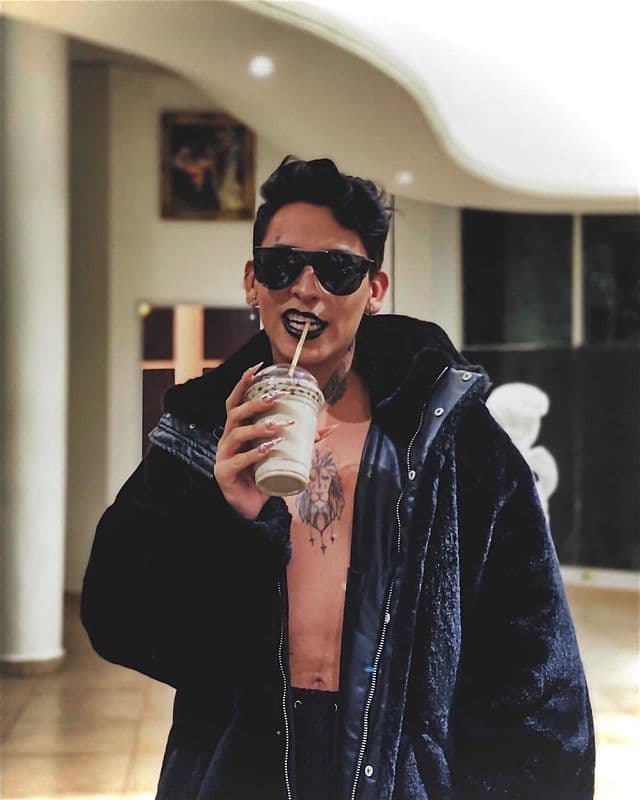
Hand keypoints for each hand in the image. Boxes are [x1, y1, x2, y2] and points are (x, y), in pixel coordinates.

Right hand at [214, 362, 293, 519]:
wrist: (250, 509)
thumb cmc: (263, 478)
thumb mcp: (283, 456)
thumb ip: (303, 443)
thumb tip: (330, 428)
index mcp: (237, 431)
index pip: (236, 401)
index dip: (244, 383)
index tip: (259, 368)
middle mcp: (227, 439)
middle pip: (235, 412)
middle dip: (256, 402)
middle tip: (278, 396)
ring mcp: (223, 456)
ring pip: (237, 433)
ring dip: (260, 427)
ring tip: (281, 426)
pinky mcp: (224, 473)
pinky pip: (238, 460)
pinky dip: (253, 453)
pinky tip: (268, 449)